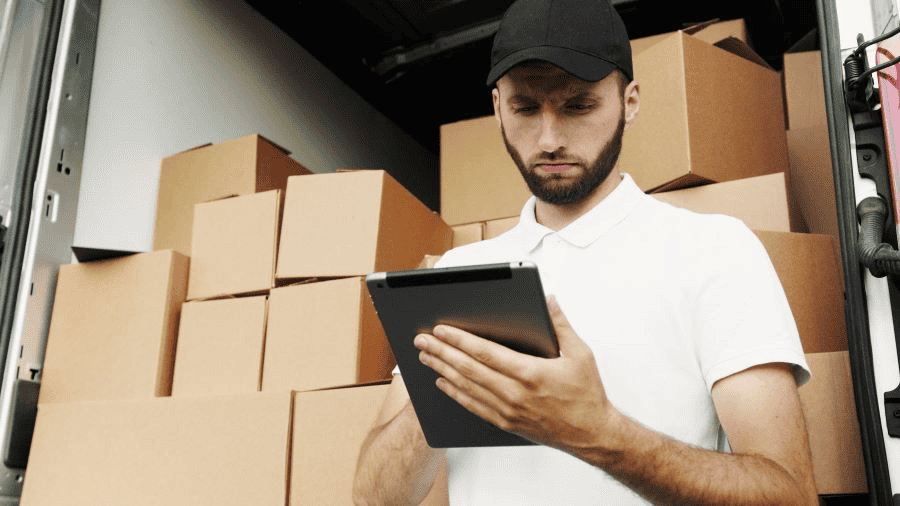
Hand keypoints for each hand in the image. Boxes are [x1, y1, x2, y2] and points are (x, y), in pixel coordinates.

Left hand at [414, 295, 615, 451]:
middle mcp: (514, 393)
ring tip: (425, 357)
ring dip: (443, 371)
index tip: (441, 330)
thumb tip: (550, 301)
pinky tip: (443, 383)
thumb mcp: (580, 354)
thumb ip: (561, 325)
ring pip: (466, 387)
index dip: (459, 340)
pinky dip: (455, 393)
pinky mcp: (506, 423)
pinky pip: (473, 406)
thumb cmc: (587, 396)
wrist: (591, 434)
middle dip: (442, 353)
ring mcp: (507, 410)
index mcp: (530, 373)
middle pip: (468, 369)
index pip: (485, 353)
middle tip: (422, 341)